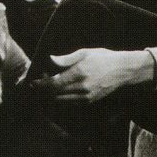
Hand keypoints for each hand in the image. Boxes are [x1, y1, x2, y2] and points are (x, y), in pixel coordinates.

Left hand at [31, 48, 154, 101]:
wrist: (122, 70)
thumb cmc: (103, 58)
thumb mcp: (84, 53)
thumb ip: (66, 59)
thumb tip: (50, 59)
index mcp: (79, 73)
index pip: (54, 83)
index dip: (41, 85)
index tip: (34, 82)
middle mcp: (82, 87)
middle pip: (55, 94)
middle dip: (44, 90)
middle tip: (38, 84)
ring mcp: (86, 96)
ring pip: (61, 101)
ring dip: (51, 96)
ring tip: (47, 88)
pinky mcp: (90, 101)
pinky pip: (70, 103)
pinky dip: (61, 99)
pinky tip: (59, 92)